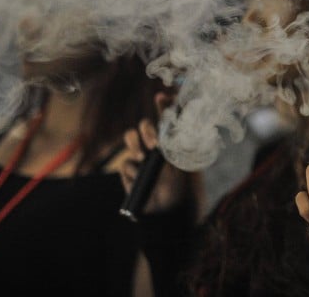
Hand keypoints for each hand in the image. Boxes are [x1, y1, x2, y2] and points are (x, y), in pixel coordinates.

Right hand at [117, 93, 193, 214]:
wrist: (168, 211)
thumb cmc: (182, 185)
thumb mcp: (183, 160)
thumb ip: (177, 140)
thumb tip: (176, 120)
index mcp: (171, 141)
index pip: (166, 118)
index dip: (163, 105)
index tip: (161, 97)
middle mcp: (155, 145)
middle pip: (144, 125)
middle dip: (147, 131)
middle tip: (153, 145)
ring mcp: (140, 157)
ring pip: (130, 138)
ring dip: (135, 144)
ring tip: (142, 158)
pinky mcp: (129, 171)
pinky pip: (126, 164)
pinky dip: (132, 170)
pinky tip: (139, 179)